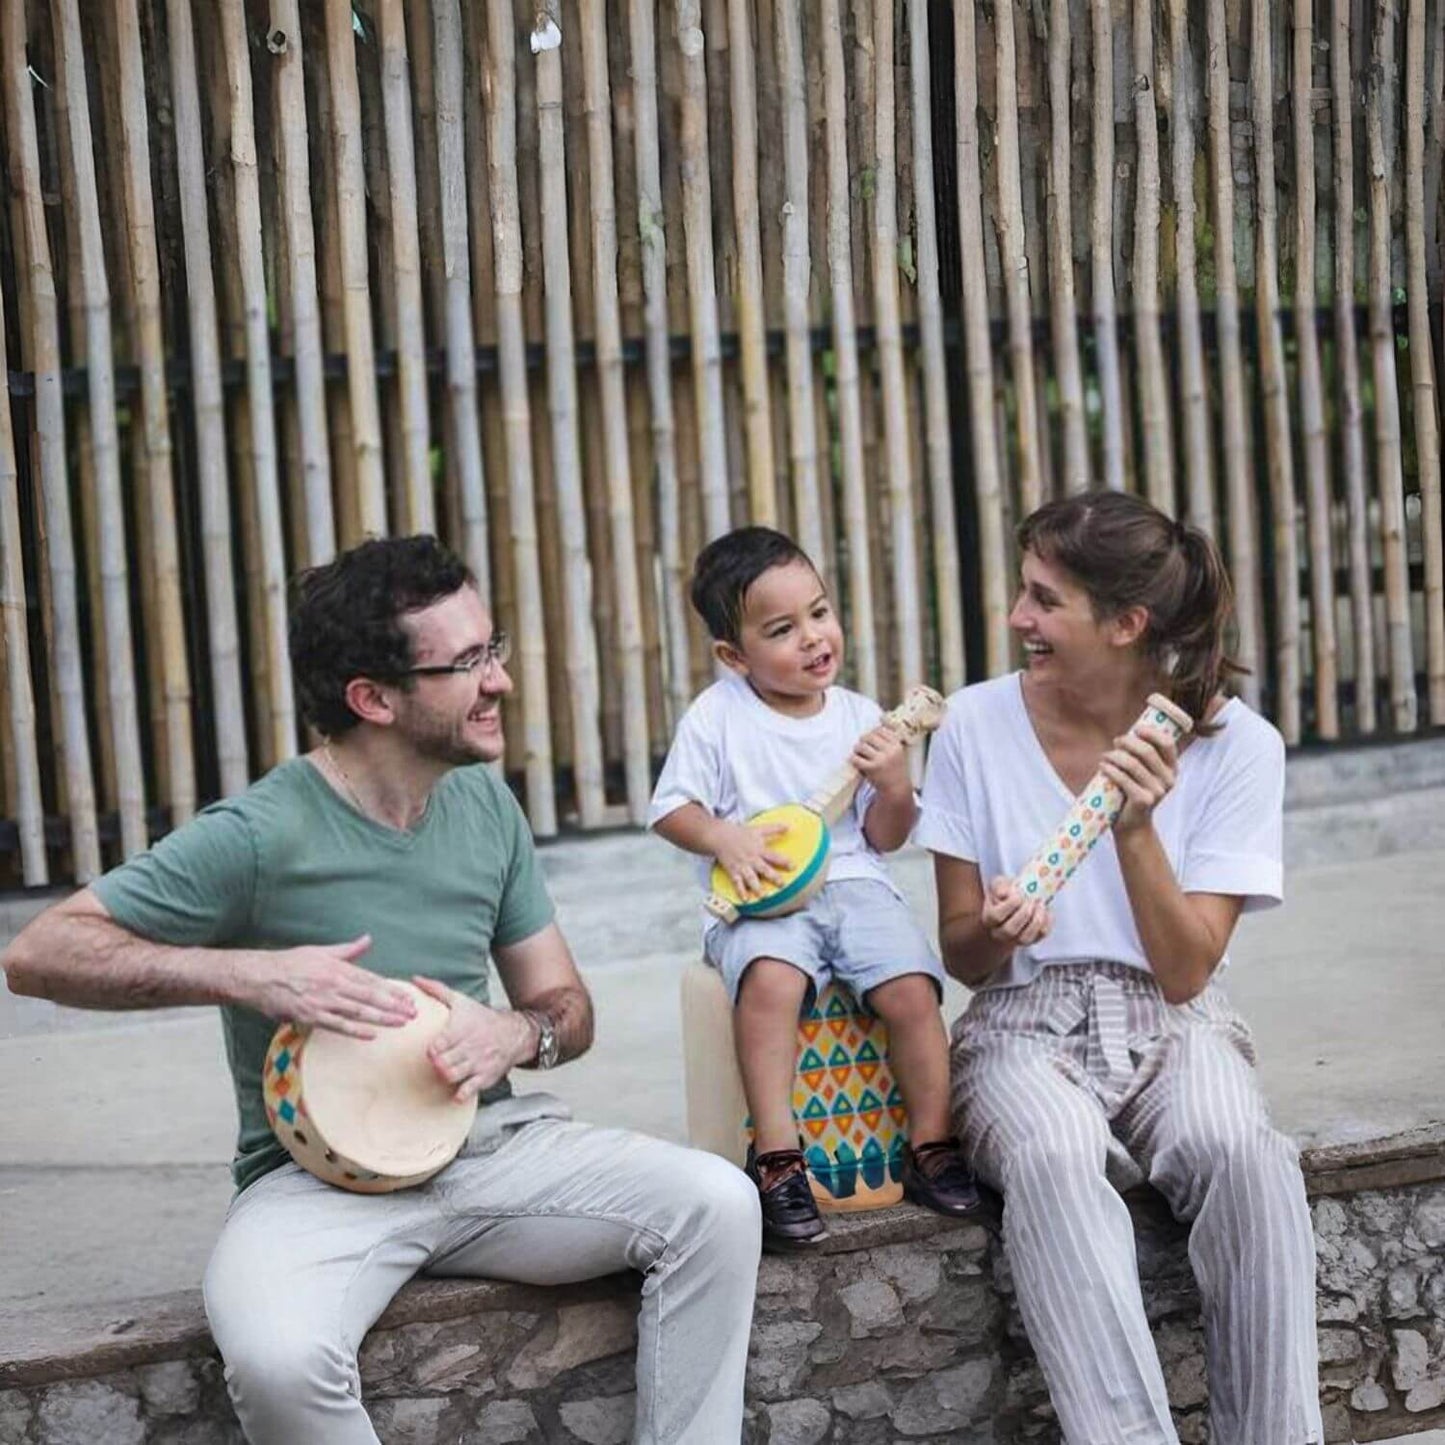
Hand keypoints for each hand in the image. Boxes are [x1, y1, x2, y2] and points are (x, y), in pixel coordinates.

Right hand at [246, 935, 417, 1037]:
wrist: (259, 976)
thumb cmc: (290, 963)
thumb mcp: (321, 951)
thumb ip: (348, 950)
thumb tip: (368, 939)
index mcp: (338, 968)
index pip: (371, 980)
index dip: (392, 989)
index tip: (408, 997)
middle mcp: (334, 983)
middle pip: (370, 996)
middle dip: (394, 1005)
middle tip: (413, 1013)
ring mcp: (323, 1001)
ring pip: (358, 1011)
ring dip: (382, 1018)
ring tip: (401, 1023)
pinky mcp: (310, 1016)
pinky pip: (337, 1025)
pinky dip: (355, 1030)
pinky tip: (372, 1035)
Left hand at [412, 976, 534, 1101]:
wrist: (513, 1033)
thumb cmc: (482, 1018)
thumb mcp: (461, 1001)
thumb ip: (436, 991)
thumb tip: (416, 979)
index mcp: (461, 1029)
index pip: (439, 1045)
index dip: (432, 1050)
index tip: (432, 1049)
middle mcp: (470, 1047)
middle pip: (443, 1063)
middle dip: (437, 1063)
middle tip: (437, 1061)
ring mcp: (477, 1063)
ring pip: (452, 1075)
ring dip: (445, 1075)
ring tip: (445, 1070)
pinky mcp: (485, 1077)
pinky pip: (469, 1090)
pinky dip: (460, 1093)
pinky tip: (456, 1090)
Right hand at [711, 820, 792, 899]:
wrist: (720, 836)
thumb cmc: (740, 833)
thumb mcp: (758, 829)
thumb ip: (774, 829)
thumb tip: (788, 826)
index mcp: (759, 850)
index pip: (773, 856)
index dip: (783, 861)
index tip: (793, 866)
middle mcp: (751, 859)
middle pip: (763, 869)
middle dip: (772, 876)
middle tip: (781, 884)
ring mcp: (742, 866)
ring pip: (750, 878)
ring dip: (757, 887)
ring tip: (763, 896)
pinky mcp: (733, 871)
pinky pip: (737, 883)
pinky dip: (741, 891)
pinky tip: (746, 899)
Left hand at [851, 724, 910, 796]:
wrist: (897, 788)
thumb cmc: (895, 767)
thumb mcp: (897, 750)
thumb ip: (890, 736)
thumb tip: (882, 716)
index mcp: (896, 744)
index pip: (880, 730)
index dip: (873, 734)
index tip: (873, 742)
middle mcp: (890, 751)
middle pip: (868, 736)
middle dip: (864, 741)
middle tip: (864, 748)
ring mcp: (880, 760)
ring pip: (861, 746)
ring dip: (858, 749)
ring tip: (860, 754)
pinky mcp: (871, 769)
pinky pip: (855, 758)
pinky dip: (854, 759)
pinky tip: (858, 762)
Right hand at [981, 877, 1051, 947]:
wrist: (1017, 901)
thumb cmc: (1006, 893)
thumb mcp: (999, 885)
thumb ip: (999, 886)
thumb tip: (1004, 894)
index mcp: (989, 918)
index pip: (996, 916)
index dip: (1009, 906)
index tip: (1019, 895)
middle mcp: (1000, 933)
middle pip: (1010, 930)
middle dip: (1024, 914)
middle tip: (1032, 899)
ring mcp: (1016, 939)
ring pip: (1026, 937)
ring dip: (1036, 920)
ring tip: (1041, 904)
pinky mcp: (1033, 940)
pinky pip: (1041, 934)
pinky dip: (1047, 921)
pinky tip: (1046, 909)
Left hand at [1100, 724, 1178, 834]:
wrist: (1132, 825)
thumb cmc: (1133, 793)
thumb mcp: (1143, 773)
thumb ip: (1141, 757)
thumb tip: (1126, 736)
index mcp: (1172, 770)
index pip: (1167, 743)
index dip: (1151, 733)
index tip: (1136, 729)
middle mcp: (1168, 780)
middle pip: (1147, 751)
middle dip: (1128, 742)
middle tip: (1116, 742)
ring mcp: (1157, 791)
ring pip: (1132, 763)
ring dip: (1114, 756)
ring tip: (1105, 756)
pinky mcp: (1143, 800)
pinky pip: (1123, 778)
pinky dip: (1109, 769)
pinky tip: (1102, 766)